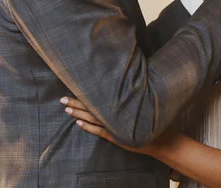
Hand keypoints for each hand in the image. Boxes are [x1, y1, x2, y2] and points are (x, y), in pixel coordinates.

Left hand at [61, 97, 177, 156]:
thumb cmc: (149, 118)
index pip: (97, 97)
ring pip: (92, 117)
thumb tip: (119, 84)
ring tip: (66, 109)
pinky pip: (98, 130)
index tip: (73, 86)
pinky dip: (87, 126)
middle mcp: (114, 113)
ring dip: (78, 113)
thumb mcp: (139, 104)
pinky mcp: (114, 136)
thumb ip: (127, 96)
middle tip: (62, 98)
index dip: (84, 94)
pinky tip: (78, 122)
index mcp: (118, 104)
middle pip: (91, 106)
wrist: (159, 138)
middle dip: (75, 102)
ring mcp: (113, 125)